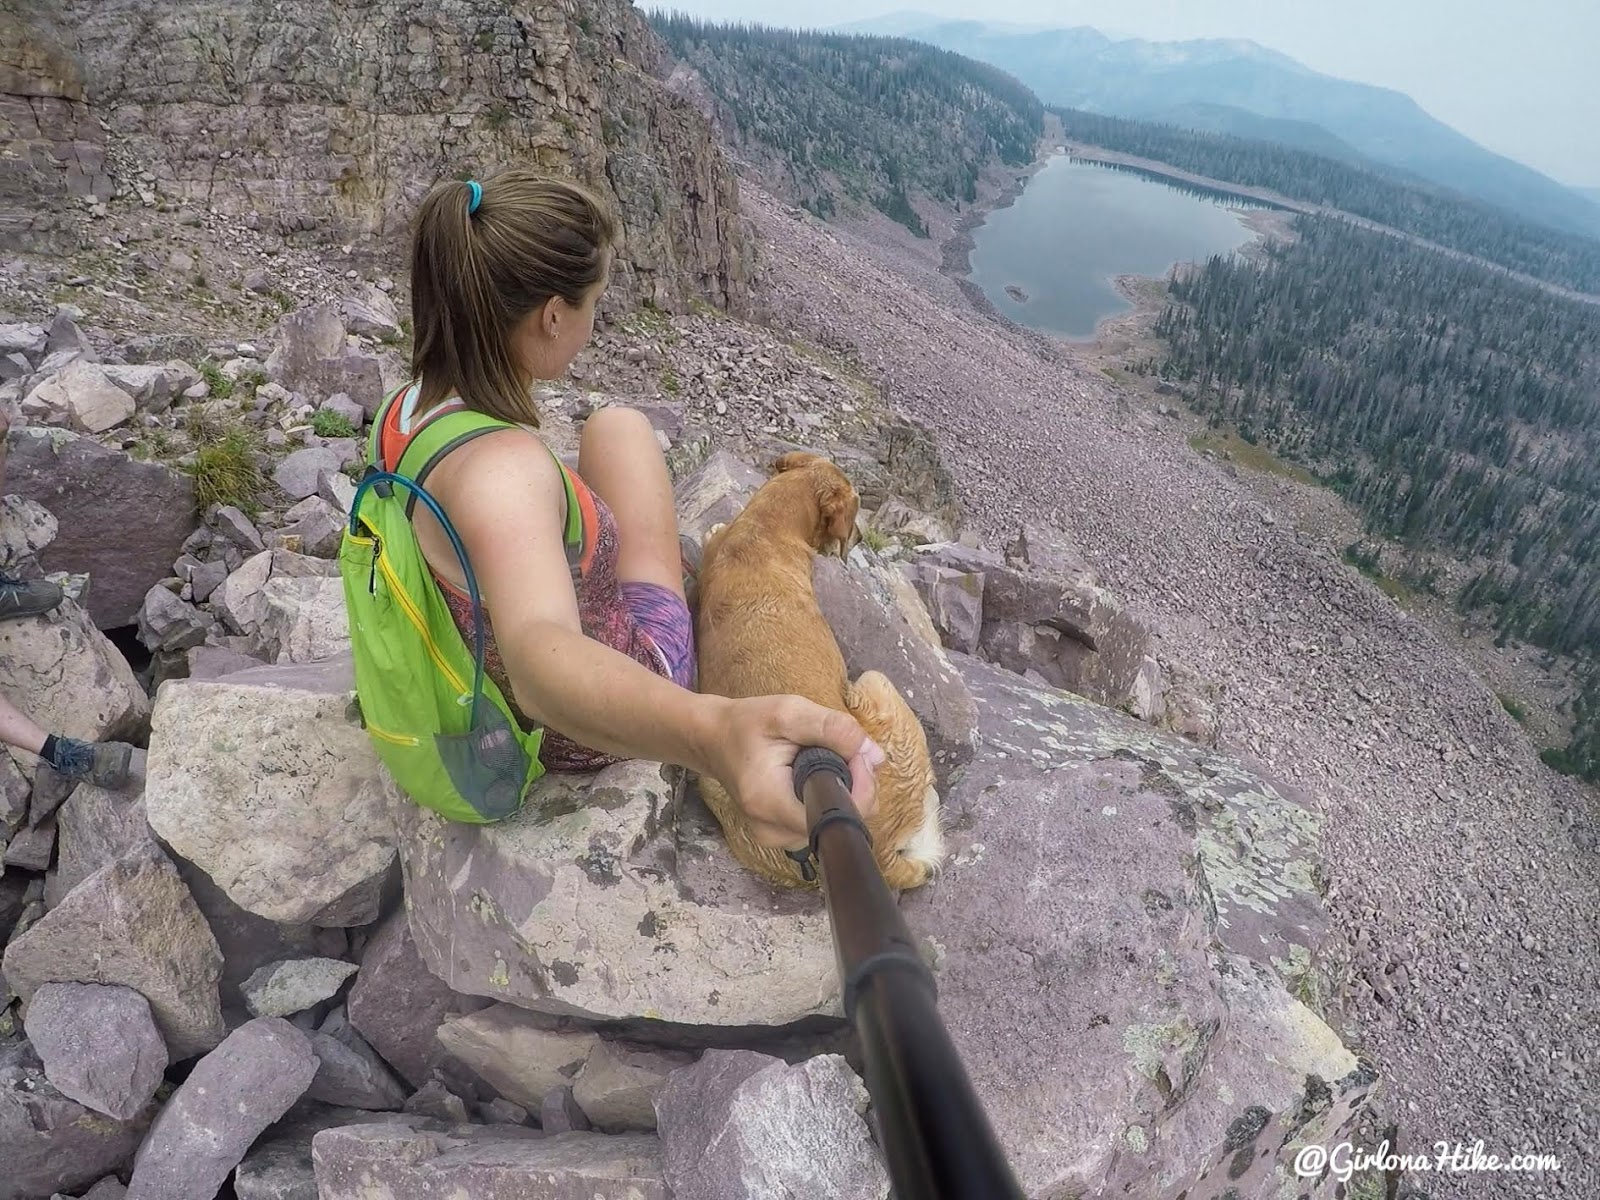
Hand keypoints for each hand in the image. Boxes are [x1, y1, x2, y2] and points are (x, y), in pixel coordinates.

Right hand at [706, 695, 884, 848]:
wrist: (714, 739)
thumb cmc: (747, 723)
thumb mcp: (787, 712)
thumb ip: (832, 728)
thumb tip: (875, 755)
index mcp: (769, 804)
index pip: (834, 816)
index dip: (859, 787)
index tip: (856, 754)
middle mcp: (773, 832)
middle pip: (840, 821)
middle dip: (856, 785)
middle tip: (843, 749)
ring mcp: (777, 840)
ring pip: (835, 822)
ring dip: (844, 791)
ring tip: (825, 760)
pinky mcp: (783, 837)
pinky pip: (822, 821)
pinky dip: (829, 798)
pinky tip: (817, 776)